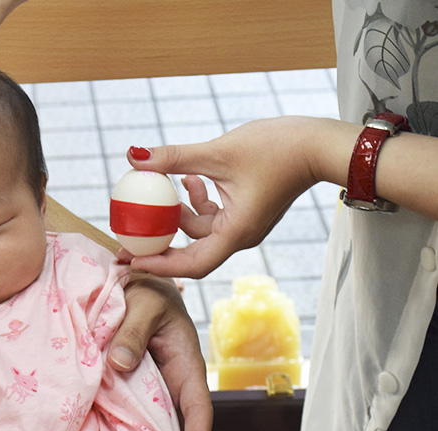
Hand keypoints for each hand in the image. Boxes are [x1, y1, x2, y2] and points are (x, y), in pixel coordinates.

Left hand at [107, 273, 211, 430]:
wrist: (134, 278)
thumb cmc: (147, 288)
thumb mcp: (143, 304)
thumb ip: (131, 332)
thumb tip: (118, 364)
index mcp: (186, 360)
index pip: (198, 405)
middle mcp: (173, 377)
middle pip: (176, 419)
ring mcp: (153, 379)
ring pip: (153, 414)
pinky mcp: (133, 378)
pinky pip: (131, 402)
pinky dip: (124, 417)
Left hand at [121, 117, 322, 278]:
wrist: (319, 143)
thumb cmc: (277, 148)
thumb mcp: (217, 152)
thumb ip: (173, 158)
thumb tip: (133, 156)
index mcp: (236, 232)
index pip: (192, 264)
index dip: (160, 266)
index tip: (132, 261)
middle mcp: (240, 235)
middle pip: (192, 251)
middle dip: (161, 243)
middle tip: (131, 239)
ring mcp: (244, 224)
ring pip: (202, 228)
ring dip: (180, 211)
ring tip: (166, 187)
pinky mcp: (247, 211)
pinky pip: (214, 215)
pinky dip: (197, 201)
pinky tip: (188, 179)